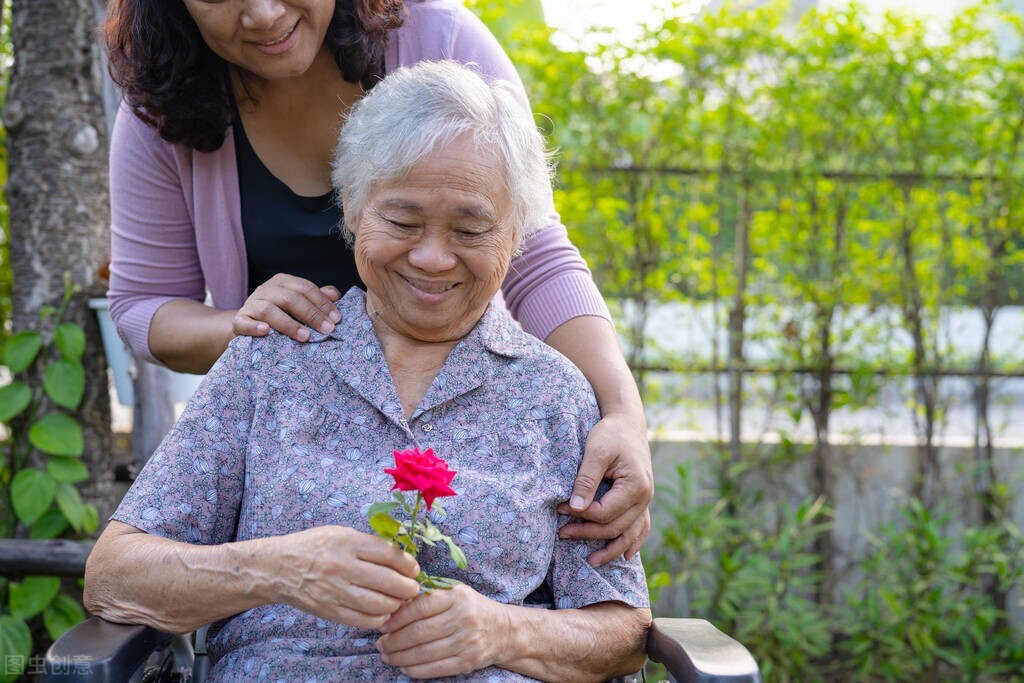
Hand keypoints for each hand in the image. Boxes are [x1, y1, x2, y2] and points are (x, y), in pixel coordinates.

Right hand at [232, 273, 340, 342]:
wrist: (248, 325)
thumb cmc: (280, 314)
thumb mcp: (298, 304)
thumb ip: (316, 298)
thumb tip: (335, 295)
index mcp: (283, 282)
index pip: (305, 288)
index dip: (322, 303)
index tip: (336, 319)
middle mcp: (266, 290)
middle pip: (290, 298)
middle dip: (311, 314)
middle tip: (327, 330)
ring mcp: (251, 304)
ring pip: (269, 309)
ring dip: (288, 324)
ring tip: (305, 336)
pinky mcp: (239, 320)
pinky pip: (244, 322)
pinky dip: (254, 327)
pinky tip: (266, 331)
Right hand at [270, 526, 420, 629]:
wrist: (279, 568)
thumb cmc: (314, 546)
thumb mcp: (341, 533)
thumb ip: (368, 544)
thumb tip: (400, 557)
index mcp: (347, 543)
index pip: (388, 554)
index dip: (407, 563)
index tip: (414, 568)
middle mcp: (342, 566)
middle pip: (388, 581)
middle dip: (408, 587)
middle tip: (413, 587)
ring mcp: (336, 591)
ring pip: (379, 604)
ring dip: (396, 604)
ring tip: (400, 600)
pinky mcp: (330, 611)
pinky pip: (364, 620)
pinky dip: (379, 618)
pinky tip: (383, 611)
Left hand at [376, 584, 508, 678]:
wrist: (503, 630)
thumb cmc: (470, 608)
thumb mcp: (454, 593)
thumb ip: (427, 598)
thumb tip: (392, 609)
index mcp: (456, 596)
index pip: (419, 607)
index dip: (397, 618)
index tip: (382, 625)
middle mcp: (463, 617)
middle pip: (419, 633)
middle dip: (394, 641)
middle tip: (380, 644)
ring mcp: (467, 641)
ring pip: (424, 653)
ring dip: (400, 657)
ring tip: (388, 656)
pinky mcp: (468, 661)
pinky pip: (435, 668)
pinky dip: (415, 670)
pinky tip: (405, 666)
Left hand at [558, 411, 653, 565]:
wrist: (627, 423)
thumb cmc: (610, 433)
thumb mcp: (596, 451)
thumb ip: (586, 480)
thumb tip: (575, 508)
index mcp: (635, 486)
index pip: (605, 513)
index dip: (581, 515)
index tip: (560, 509)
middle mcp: (645, 497)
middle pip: (615, 527)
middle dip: (588, 533)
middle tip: (562, 533)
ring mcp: (646, 500)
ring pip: (630, 533)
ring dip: (611, 548)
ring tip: (591, 561)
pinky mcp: (641, 500)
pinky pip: (640, 527)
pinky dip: (633, 542)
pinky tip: (624, 555)